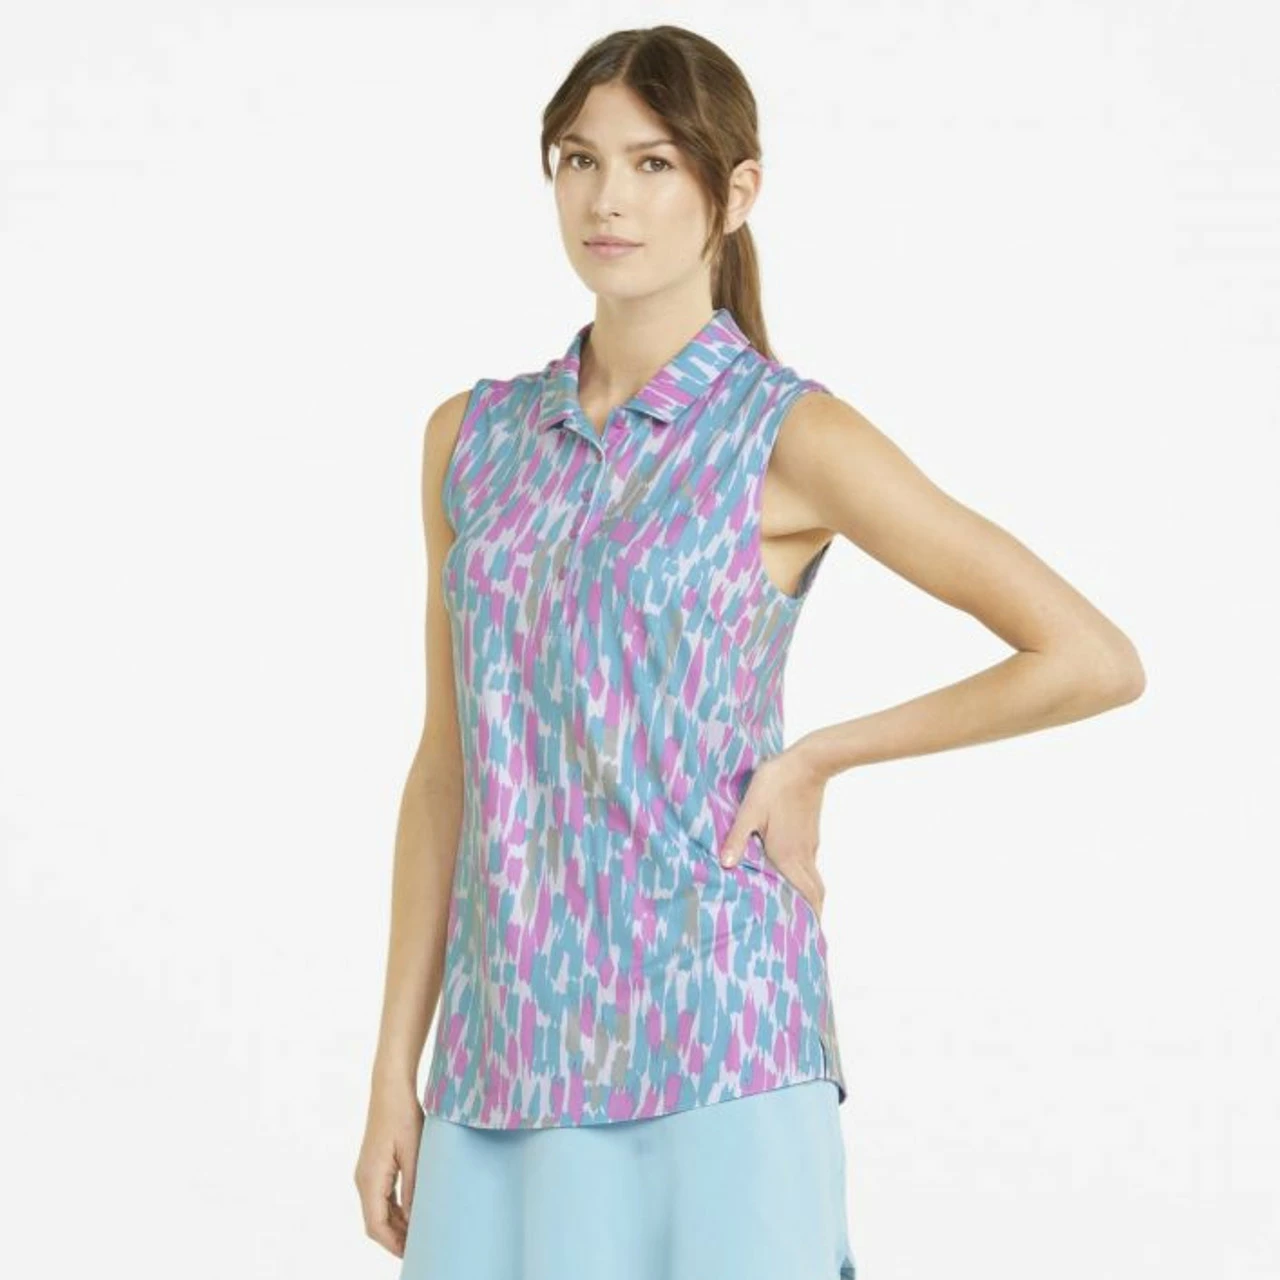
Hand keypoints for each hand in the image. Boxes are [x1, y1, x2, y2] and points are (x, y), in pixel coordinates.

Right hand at [354, 1078, 422, 1257]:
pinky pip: (381, 1196)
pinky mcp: (374, 1165)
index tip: (412, 1254)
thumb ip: (413, 1188)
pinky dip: (395, 1209)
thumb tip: (416, 1218)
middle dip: (396, 1238)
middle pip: (376, 1222)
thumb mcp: (413, 1153)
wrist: (390, 1087)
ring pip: (378, 1210)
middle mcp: (363, 1179)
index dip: (393, 1244)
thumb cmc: (402, 1115)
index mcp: (370, 1180)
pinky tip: (413, 1211)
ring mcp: (367, 1172)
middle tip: (421, 1246)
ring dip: (396, 1224)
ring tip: (420, 1232)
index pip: (376, 1226)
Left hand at [718, 745, 829, 920]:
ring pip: (812, 878)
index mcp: (788, 856)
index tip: (809, 937)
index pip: (806, 896)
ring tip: (794, 907)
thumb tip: (725, 866)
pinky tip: (788, 872)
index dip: (810, 917)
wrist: (808, 762)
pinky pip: (809, 863)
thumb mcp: (750, 810)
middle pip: (814, 892)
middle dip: (811, 912)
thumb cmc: (776, 785)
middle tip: (804, 929)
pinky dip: (803, 877)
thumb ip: (737, 838)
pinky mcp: (810, 832)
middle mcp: (803, 854)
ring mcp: (809, 843)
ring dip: (807, 895)